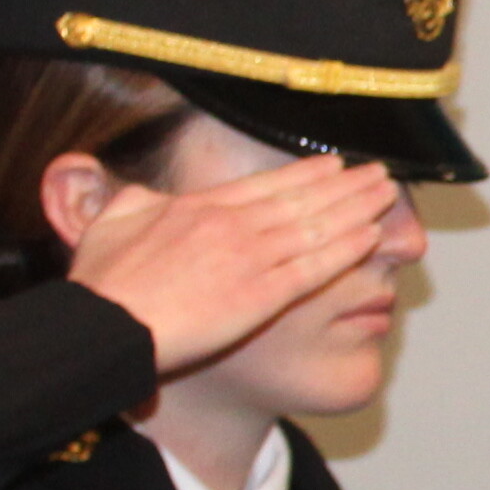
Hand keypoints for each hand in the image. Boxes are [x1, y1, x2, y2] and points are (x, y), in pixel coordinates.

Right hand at [66, 154, 410, 375]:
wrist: (107, 323)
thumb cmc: (102, 286)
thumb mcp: (110, 228)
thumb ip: (134, 206)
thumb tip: (145, 196)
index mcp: (198, 208)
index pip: (264, 185)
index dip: (305, 174)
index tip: (333, 165)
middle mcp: (232, 226)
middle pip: (301, 199)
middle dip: (345, 185)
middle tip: (379, 172)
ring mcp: (250, 258)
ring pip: (316, 226)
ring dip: (356, 208)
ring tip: (388, 194)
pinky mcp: (262, 295)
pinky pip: (315, 267)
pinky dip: (345, 248)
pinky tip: (371, 235)